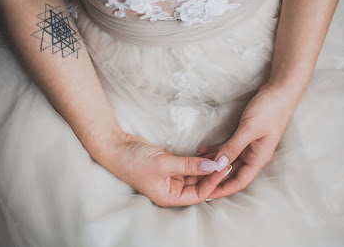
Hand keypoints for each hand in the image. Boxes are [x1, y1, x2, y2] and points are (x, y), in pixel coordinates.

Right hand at [100, 133, 230, 206]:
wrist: (117, 147)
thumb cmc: (134, 161)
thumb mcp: (164, 164)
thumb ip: (189, 165)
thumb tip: (213, 166)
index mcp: (169, 196)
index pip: (198, 194)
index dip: (212, 182)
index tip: (223, 169)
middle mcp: (172, 189)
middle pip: (199, 185)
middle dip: (213, 174)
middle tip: (227, 161)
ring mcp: (172, 176)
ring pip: (195, 174)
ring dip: (207, 166)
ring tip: (221, 157)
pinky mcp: (171, 165)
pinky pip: (189, 164)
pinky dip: (198, 160)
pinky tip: (209, 154)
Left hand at [196, 82, 297, 198]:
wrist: (280, 90)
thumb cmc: (270, 110)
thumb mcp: (249, 129)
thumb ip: (234, 147)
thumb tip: (218, 165)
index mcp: (258, 158)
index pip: (239, 181)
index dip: (223, 189)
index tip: (206, 194)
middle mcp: (253, 155)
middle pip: (232, 173)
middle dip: (214, 178)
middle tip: (195, 181)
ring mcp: (249, 146)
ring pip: (228, 161)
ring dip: (213, 164)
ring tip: (195, 166)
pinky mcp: (244, 136)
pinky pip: (228, 148)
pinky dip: (216, 150)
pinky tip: (203, 151)